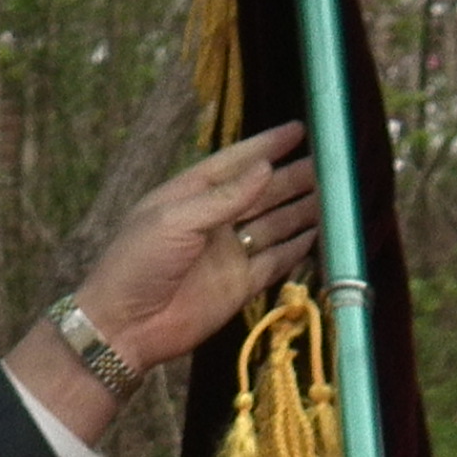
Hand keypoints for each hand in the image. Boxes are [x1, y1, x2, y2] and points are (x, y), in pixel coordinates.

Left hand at [72, 125, 321, 372]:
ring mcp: (227, 254)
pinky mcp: (239, 285)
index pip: (234, 163)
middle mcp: (212, 222)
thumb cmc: (138, 265)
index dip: (265, 146)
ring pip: (273, 225)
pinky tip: (318, 233)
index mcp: (190, 196)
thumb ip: (224, 197)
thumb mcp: (177, 221)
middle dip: (292, 177)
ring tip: (332, 194)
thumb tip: (265, 168)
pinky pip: (275, 262)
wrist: (123, 327)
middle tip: (328, 163)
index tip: (297, 129)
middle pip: (260, 193)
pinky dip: (296, 248)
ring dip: (300, 209)